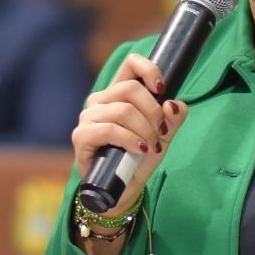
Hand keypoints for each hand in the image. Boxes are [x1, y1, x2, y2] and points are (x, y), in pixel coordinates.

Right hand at [72, 53, 188, 217]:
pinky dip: (130, 140)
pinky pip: (110, 130)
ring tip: (151, 146)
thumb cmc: (139, 158)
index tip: (162, 88)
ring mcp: (88, 117)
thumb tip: (173, 103)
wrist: (121, 190)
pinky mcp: (81, 136)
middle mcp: (101, 100)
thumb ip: (173, 118)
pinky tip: (140, 149)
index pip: (131, 64)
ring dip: (145, 129)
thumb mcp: (163, 136)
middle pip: (131, 88)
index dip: (149, 69)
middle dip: (153, 111)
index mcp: (119, 93)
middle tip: (161, 132)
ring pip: (123, 110)